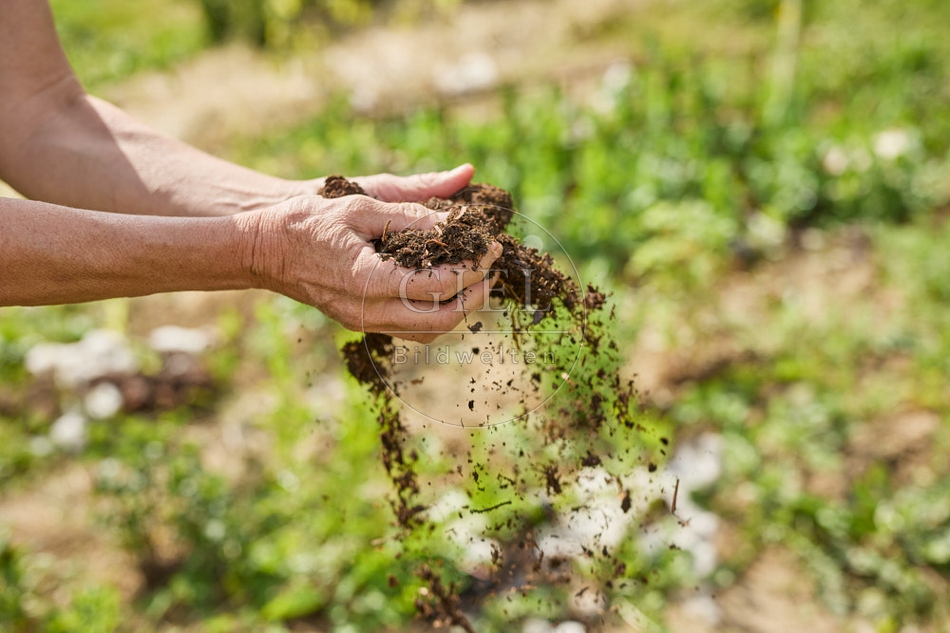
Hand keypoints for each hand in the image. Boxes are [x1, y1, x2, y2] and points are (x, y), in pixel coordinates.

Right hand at [245, 165, 500, 342]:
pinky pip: (412, 331)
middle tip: (492, 264)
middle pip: (442, 318)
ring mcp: (364, 323)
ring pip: (430, 332)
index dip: (473, 265)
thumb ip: (416, 202)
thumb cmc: (310, 218)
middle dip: (476, 293)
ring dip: (461, 307)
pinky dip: (438, 315)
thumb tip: (464, 181)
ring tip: (477, 277)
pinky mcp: (363, 325)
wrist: (264, 248)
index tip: (490, 244)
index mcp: (367, 280)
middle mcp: (367, 311)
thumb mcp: (363, 202)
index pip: (438, 284)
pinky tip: (448, 289)